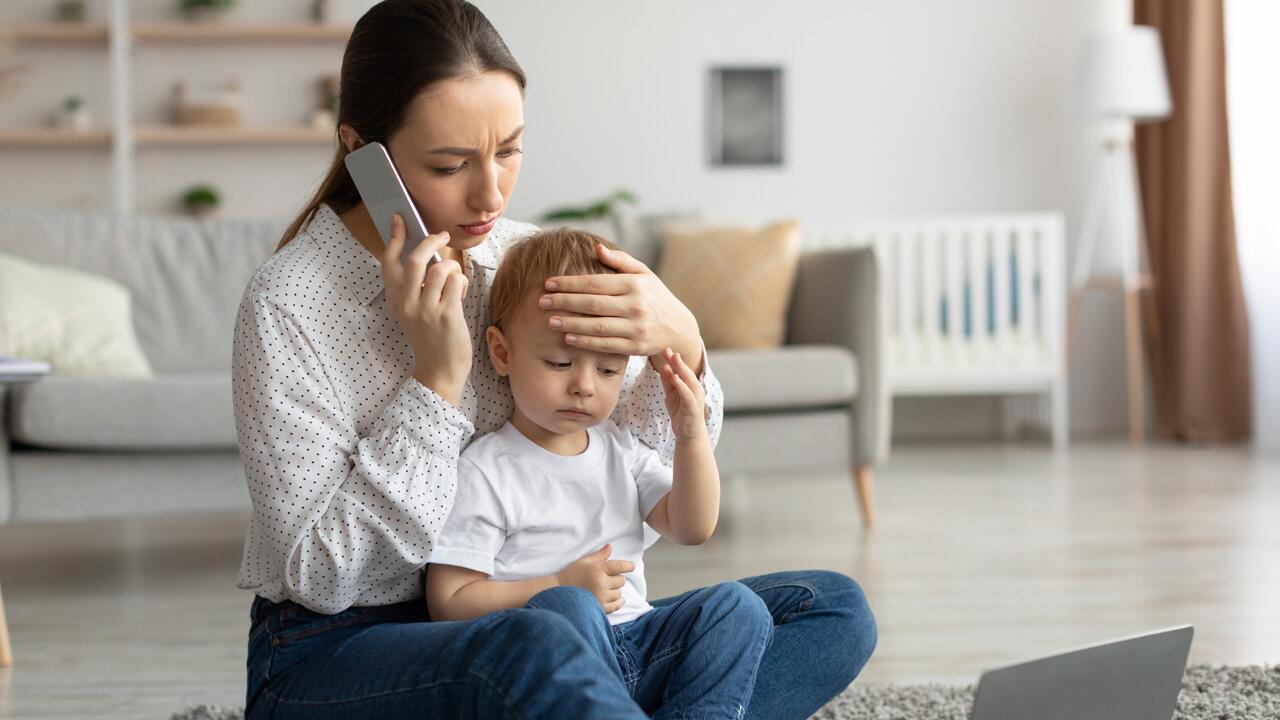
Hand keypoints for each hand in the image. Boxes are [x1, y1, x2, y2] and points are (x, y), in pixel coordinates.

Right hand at [381, 213, 470, 403]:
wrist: (441, 370)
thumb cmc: (432, 336)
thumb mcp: (415, 310)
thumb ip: (417, 286)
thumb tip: (429, 253)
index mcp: (395, 300)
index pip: (389, 262)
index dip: (394, 237)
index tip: (399, 219)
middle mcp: (406, 304)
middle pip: (416, 259)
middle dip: (431, 241)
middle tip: (441, 235)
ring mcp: (426, 310)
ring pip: (440, 268)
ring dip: (452, 267)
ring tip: (454, 278)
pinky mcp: (446, 314)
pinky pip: (456, 281)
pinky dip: (460, 281)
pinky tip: (460, 292)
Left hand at [539, 245, 700, 362]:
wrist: (679, 328)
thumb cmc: (655, 297)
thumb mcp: (643, 274)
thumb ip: (620, 261)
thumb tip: (596, 249)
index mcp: (635, 284)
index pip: (595, 283)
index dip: (570, 283)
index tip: (548, 283)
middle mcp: (636, 305)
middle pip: (592, 303)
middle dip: (564, 302)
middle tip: (542, 301)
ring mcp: (636, 327)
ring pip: (597, 325)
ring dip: (570, 323)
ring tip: (550, 320)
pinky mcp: (636, 346)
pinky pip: (606, 344)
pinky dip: (585, 341)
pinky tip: (568, 338)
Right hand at [555, 544, 634, 613]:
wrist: (559, 593)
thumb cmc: (571, 575)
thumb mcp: (583, 562)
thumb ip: (599, 555)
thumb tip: (610, 546)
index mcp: (598, 569)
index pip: (619, 566)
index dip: (628, 566)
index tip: (632, 566)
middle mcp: (601, 582)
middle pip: (621, 580)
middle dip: (617, 578)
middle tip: (607, 578)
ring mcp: (601, 596)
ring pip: (619, 593)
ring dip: (615, 590)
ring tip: (604, 589)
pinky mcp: (600, 608)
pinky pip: (616, 605)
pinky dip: (617, 602)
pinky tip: (614, 598)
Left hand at [659, 347, 707, 441]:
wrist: (688, 434)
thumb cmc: (681, 413)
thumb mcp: (671, 395)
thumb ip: (668, 382)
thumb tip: (665, 367)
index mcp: (689, 385)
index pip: (681, 370)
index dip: (673, 359)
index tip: (664, 348)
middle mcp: (695, 389)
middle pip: (685, 372)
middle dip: (677, 360)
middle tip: (668, 349)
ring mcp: (695, 397)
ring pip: (689, 380)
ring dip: (681, 369)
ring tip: (673, 359)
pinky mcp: (693, 407)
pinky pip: (687, 394)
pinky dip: (681, 385)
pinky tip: (675, 378)